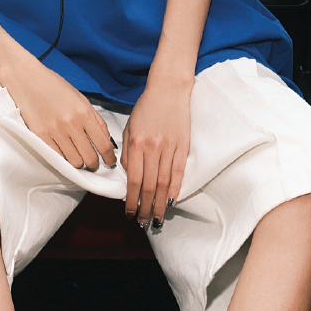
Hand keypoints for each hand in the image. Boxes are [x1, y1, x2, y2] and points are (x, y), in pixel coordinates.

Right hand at [0, 59, 114, 174]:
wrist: (26, 79)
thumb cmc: (54, 86)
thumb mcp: (81, 98)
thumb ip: (96, 120)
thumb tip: (106, 141)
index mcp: (84, 113)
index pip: (103, 145)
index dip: (109, 158)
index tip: (109, 162)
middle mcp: (71, 124)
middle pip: (90, 158)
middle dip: (94, 164)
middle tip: (93, 163)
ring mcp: (55, 132)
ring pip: (74, 161)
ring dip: (79, 163)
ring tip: (78, 157)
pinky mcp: (40, 136)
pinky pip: (57, 157)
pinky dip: (63, 159)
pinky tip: (64, 153)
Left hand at [121, 77, 192, 226]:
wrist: (168, 89)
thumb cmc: (146, 107)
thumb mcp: (129, 127)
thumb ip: (127, 152)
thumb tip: (129, 175)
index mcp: (136, 143)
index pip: (134, 179)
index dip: (132, 199)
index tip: (130, 213)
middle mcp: (152, 148)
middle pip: (149, 185)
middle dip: (146, 207)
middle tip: (143, 221)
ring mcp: (169, 147)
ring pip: (164, 183)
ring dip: (160, 203)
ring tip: (157, 218)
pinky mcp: (182, 146)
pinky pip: (178, 172)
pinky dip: (175, 189)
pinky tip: (171, 202)